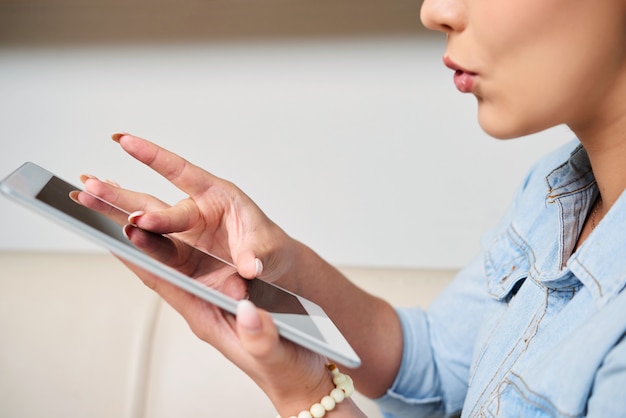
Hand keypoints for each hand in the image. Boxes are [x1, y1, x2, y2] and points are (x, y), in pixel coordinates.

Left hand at [79, 133, 363, 415]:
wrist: (300, 379)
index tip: (117, 223)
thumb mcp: (276, 356)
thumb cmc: (287, 370)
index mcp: (206, 316)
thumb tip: (249, 313)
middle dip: (129, 230)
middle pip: (157, 262)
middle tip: (100, 196)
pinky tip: (163, 222)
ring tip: (120, 199)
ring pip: (170, 257)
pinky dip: (173, 238)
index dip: (139, 252)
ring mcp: (211, 296)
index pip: (162, 280)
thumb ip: (261, 338)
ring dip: (147, 229)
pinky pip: (191, 260)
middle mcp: (202, 302)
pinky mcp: (225, 292)